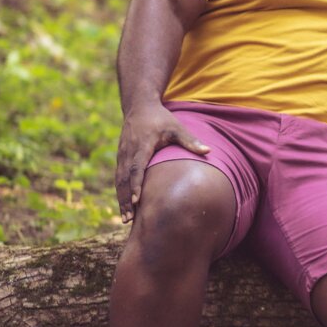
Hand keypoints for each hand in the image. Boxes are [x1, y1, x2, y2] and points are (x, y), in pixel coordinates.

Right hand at [114, 103, 209, 221]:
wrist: (139, 107)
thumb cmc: (161, 119)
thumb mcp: (176, 127)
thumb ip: (190, 140)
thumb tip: (209, 151)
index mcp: (142, 145)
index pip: (137, 167)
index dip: (136, 185)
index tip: (137, 200)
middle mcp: (128, 151)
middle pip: (125, 179)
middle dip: (126, 199)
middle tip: (129, 218)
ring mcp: (122, 154)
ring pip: (119, 180)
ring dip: (121, 199)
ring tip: (125, 219)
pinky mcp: (120, 157)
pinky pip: (118, 178)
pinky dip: (120, 193)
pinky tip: (124, 207)